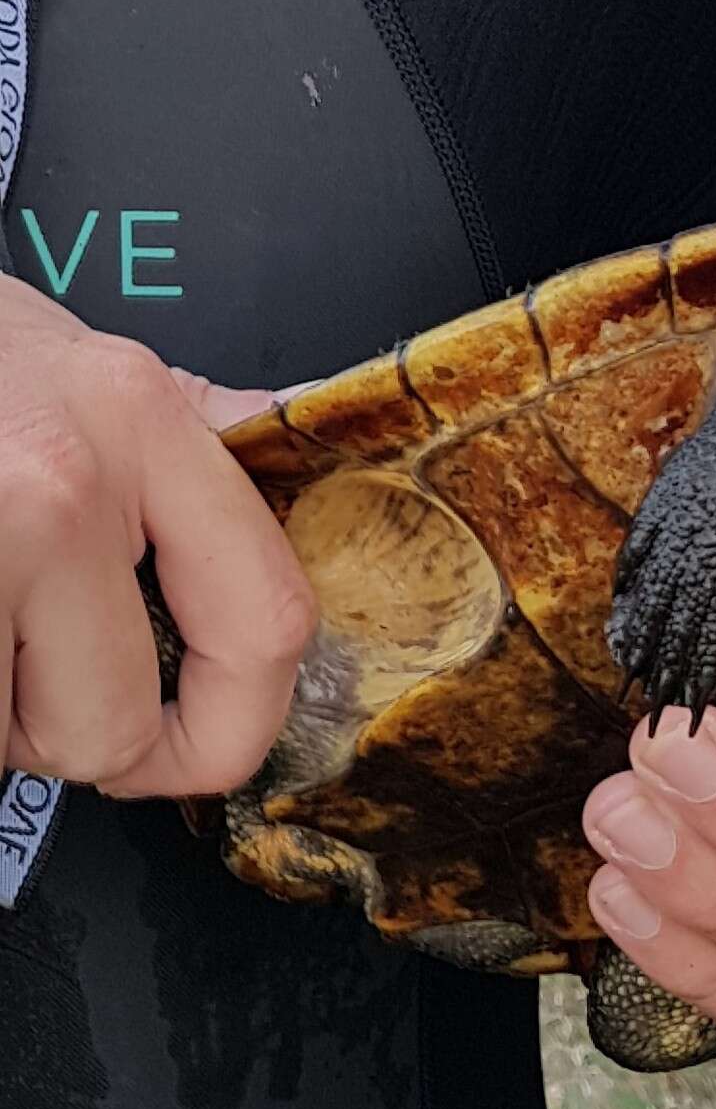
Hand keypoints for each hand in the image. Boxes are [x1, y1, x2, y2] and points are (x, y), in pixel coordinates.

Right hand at [0, 274, 315, 797]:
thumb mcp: (89, 365)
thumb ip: (198, 434)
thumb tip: (295, 466)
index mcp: (138, 420)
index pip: (264, 623)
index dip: (235, 726)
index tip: (199, 743)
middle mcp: (59, 484)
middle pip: (112, 729)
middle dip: (67, 732)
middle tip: (26, 667)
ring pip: (11, 741)